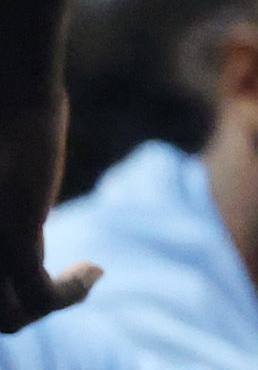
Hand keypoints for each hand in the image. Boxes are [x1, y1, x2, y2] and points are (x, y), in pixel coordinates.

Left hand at [1, 95, 97, 331]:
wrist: (8, 93)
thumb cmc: (5, 128)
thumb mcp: (5, 192)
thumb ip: (12, 223)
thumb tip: (31, 249)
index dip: (7, 301)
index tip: (48, 274)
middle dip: (27, 308)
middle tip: (66, 278)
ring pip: (10, 319)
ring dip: (55, 303)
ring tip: (85, 274)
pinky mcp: (12, 238)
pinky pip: (41, 297)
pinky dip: (73, 293)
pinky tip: (95, 269)